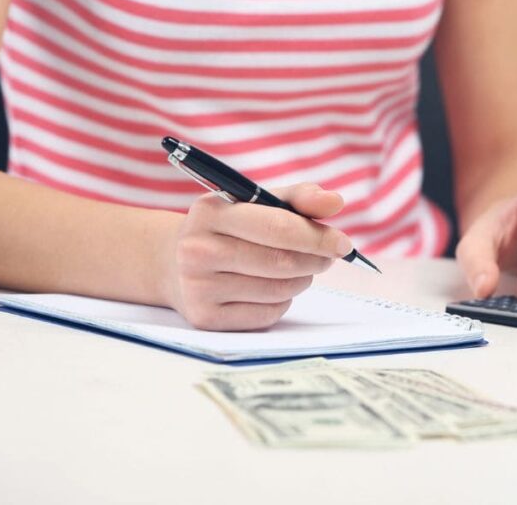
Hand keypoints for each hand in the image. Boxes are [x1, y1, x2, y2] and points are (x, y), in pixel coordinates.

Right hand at [163, 183, 350, 330]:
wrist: (173, 262)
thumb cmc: (228, 228)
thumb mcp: (254, 203)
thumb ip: (298, 198)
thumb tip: (336, 202)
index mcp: (210, 213)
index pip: (277, 227)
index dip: (317, 236)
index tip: (344, 243)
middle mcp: (197, 250)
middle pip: (280, 262)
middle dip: (315, 259)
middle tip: (328, 257)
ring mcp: (198, 287)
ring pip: (277, 290)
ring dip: (301, 279)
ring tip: (298, 269)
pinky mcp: (205, 318)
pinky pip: (267, 313)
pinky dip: (282, 301)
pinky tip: (273, 288)